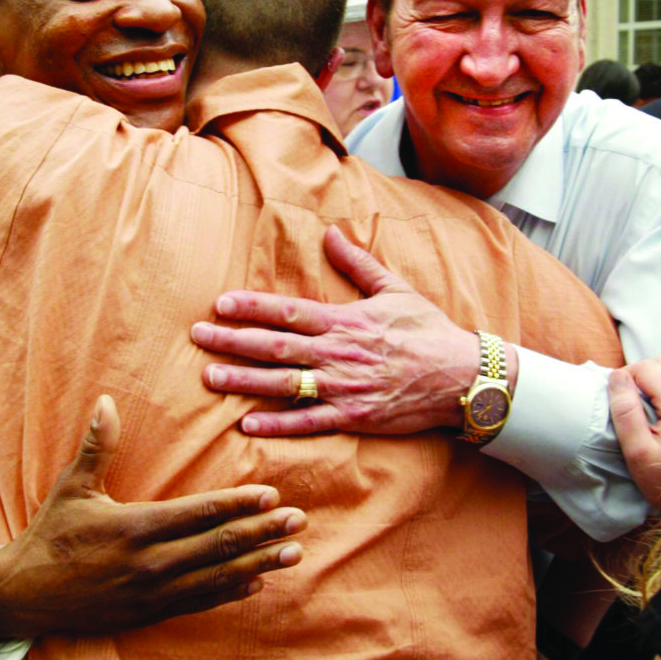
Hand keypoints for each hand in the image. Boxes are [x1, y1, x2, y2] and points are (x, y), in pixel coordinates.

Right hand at [0, 394, 306, 640]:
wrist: (24, 595)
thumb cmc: (51, 534)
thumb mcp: (72, 487)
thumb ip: (97, 446)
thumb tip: (106, 401)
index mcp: (135, 528)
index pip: (198, 514)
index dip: (237, 505)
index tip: (270, 496)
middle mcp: (150, 564)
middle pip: (217, 546)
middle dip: (261, 533)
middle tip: (297, 521)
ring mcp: (152, 594)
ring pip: (217, 578)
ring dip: (259, 564)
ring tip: (292, 554)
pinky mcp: (150, 614)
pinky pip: (199, 603)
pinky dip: (230, 593)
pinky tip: (256, 583)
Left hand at [191, 225, 504, 435]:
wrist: (462, 377)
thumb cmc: (428, 330)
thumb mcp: (394, 289)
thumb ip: (358, 263)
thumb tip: (331, 233)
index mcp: (344, 321)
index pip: (288, 312)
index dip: (252, 308)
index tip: (221, 304)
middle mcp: (338, 354)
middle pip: (275, 347)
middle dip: (233, 341)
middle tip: (197, 338)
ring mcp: (344, 388)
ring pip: (284, 384)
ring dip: (244, 380)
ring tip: (210, 377)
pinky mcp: (353, 417)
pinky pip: (309, 423)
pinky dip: (278, 425)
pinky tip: (247, 424)